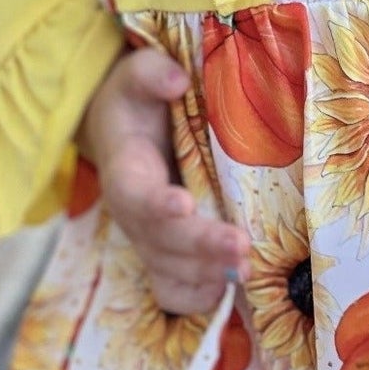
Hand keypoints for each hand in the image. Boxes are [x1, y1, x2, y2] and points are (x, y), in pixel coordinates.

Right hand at [76, 46, 250, 313]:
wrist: (120, 131)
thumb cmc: (135, 101)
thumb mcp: (136, 74)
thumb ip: (151, 73)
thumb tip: (175, 80)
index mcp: (125, 170)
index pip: (135, 195)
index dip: (156, 205)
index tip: (184, 204)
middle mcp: (134, 214)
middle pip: (160, 242)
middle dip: (200, 247)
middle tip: (241, 249)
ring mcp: (149, 239)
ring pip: (170, 273)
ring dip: (206, 276)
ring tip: (247, 272)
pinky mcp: (166, 253)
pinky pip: (176, 290)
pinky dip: (202, 296)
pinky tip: (235, 288)